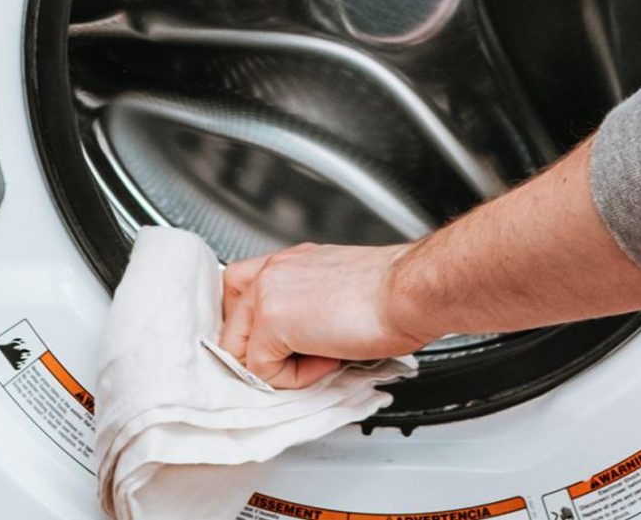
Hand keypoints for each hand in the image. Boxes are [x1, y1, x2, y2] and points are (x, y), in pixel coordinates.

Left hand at [218, 242, 430, 388]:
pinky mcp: (272, 320)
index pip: (239, 291)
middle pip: (231, 325)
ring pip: (238, 351)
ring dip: (278, 366)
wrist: (409, 292)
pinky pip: (262, 370)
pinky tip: (328, 359)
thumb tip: (304, 341)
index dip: (254, 328)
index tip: (278, 347)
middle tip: (303, 358)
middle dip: (261, 353)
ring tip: (321, 357)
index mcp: (291, 261)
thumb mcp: (342, 291)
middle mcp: (273, 270)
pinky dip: (295, 378)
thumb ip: (311, 308)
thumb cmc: (395, 294)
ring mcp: (267, 292)